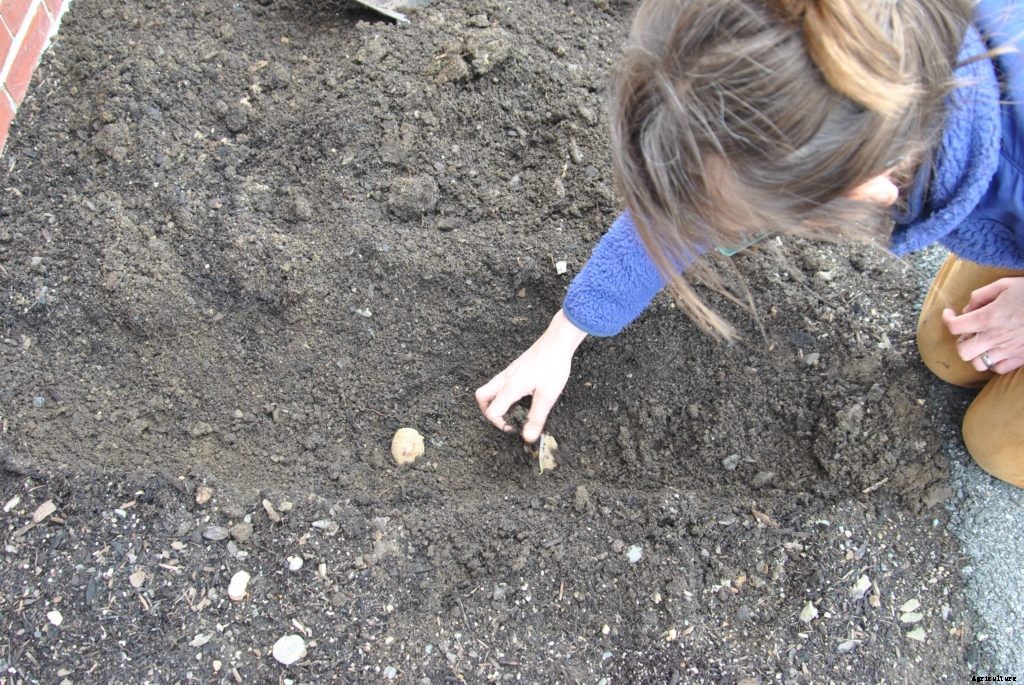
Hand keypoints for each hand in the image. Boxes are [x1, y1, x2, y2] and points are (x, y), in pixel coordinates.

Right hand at [475, 309, 586, 441]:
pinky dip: (503, 393)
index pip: (492, 411)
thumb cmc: (553, 365)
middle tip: (505, 419)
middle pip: (481, 397)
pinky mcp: (514, 368)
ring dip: (494, 402)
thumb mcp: (547, 396)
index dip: (500, 424)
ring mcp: (508, 372)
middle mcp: (505, 379)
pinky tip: (521, 396)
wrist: (557, 341)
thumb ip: (536, 418)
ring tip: (512, 409)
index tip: (515, 427)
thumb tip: (528, 438)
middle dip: (488, 412)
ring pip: (489, 389)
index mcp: (510, 388)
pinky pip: (499, 383)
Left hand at [942, 276, 1023, 373]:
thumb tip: (967, 309)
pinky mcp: (1021, 358)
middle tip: (969, 331)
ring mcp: (1008, 350)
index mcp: (988, 317)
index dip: (947, 320)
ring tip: (983, 343)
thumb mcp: (1005, 285)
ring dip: (976, 354)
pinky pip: (999, 369)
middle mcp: (995, 337)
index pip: (954, 326)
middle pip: (963, 351)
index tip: (950, 314)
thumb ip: (981, 295)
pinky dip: (993, 362)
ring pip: (978, 364)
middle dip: (961, 341)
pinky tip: (998, 351)